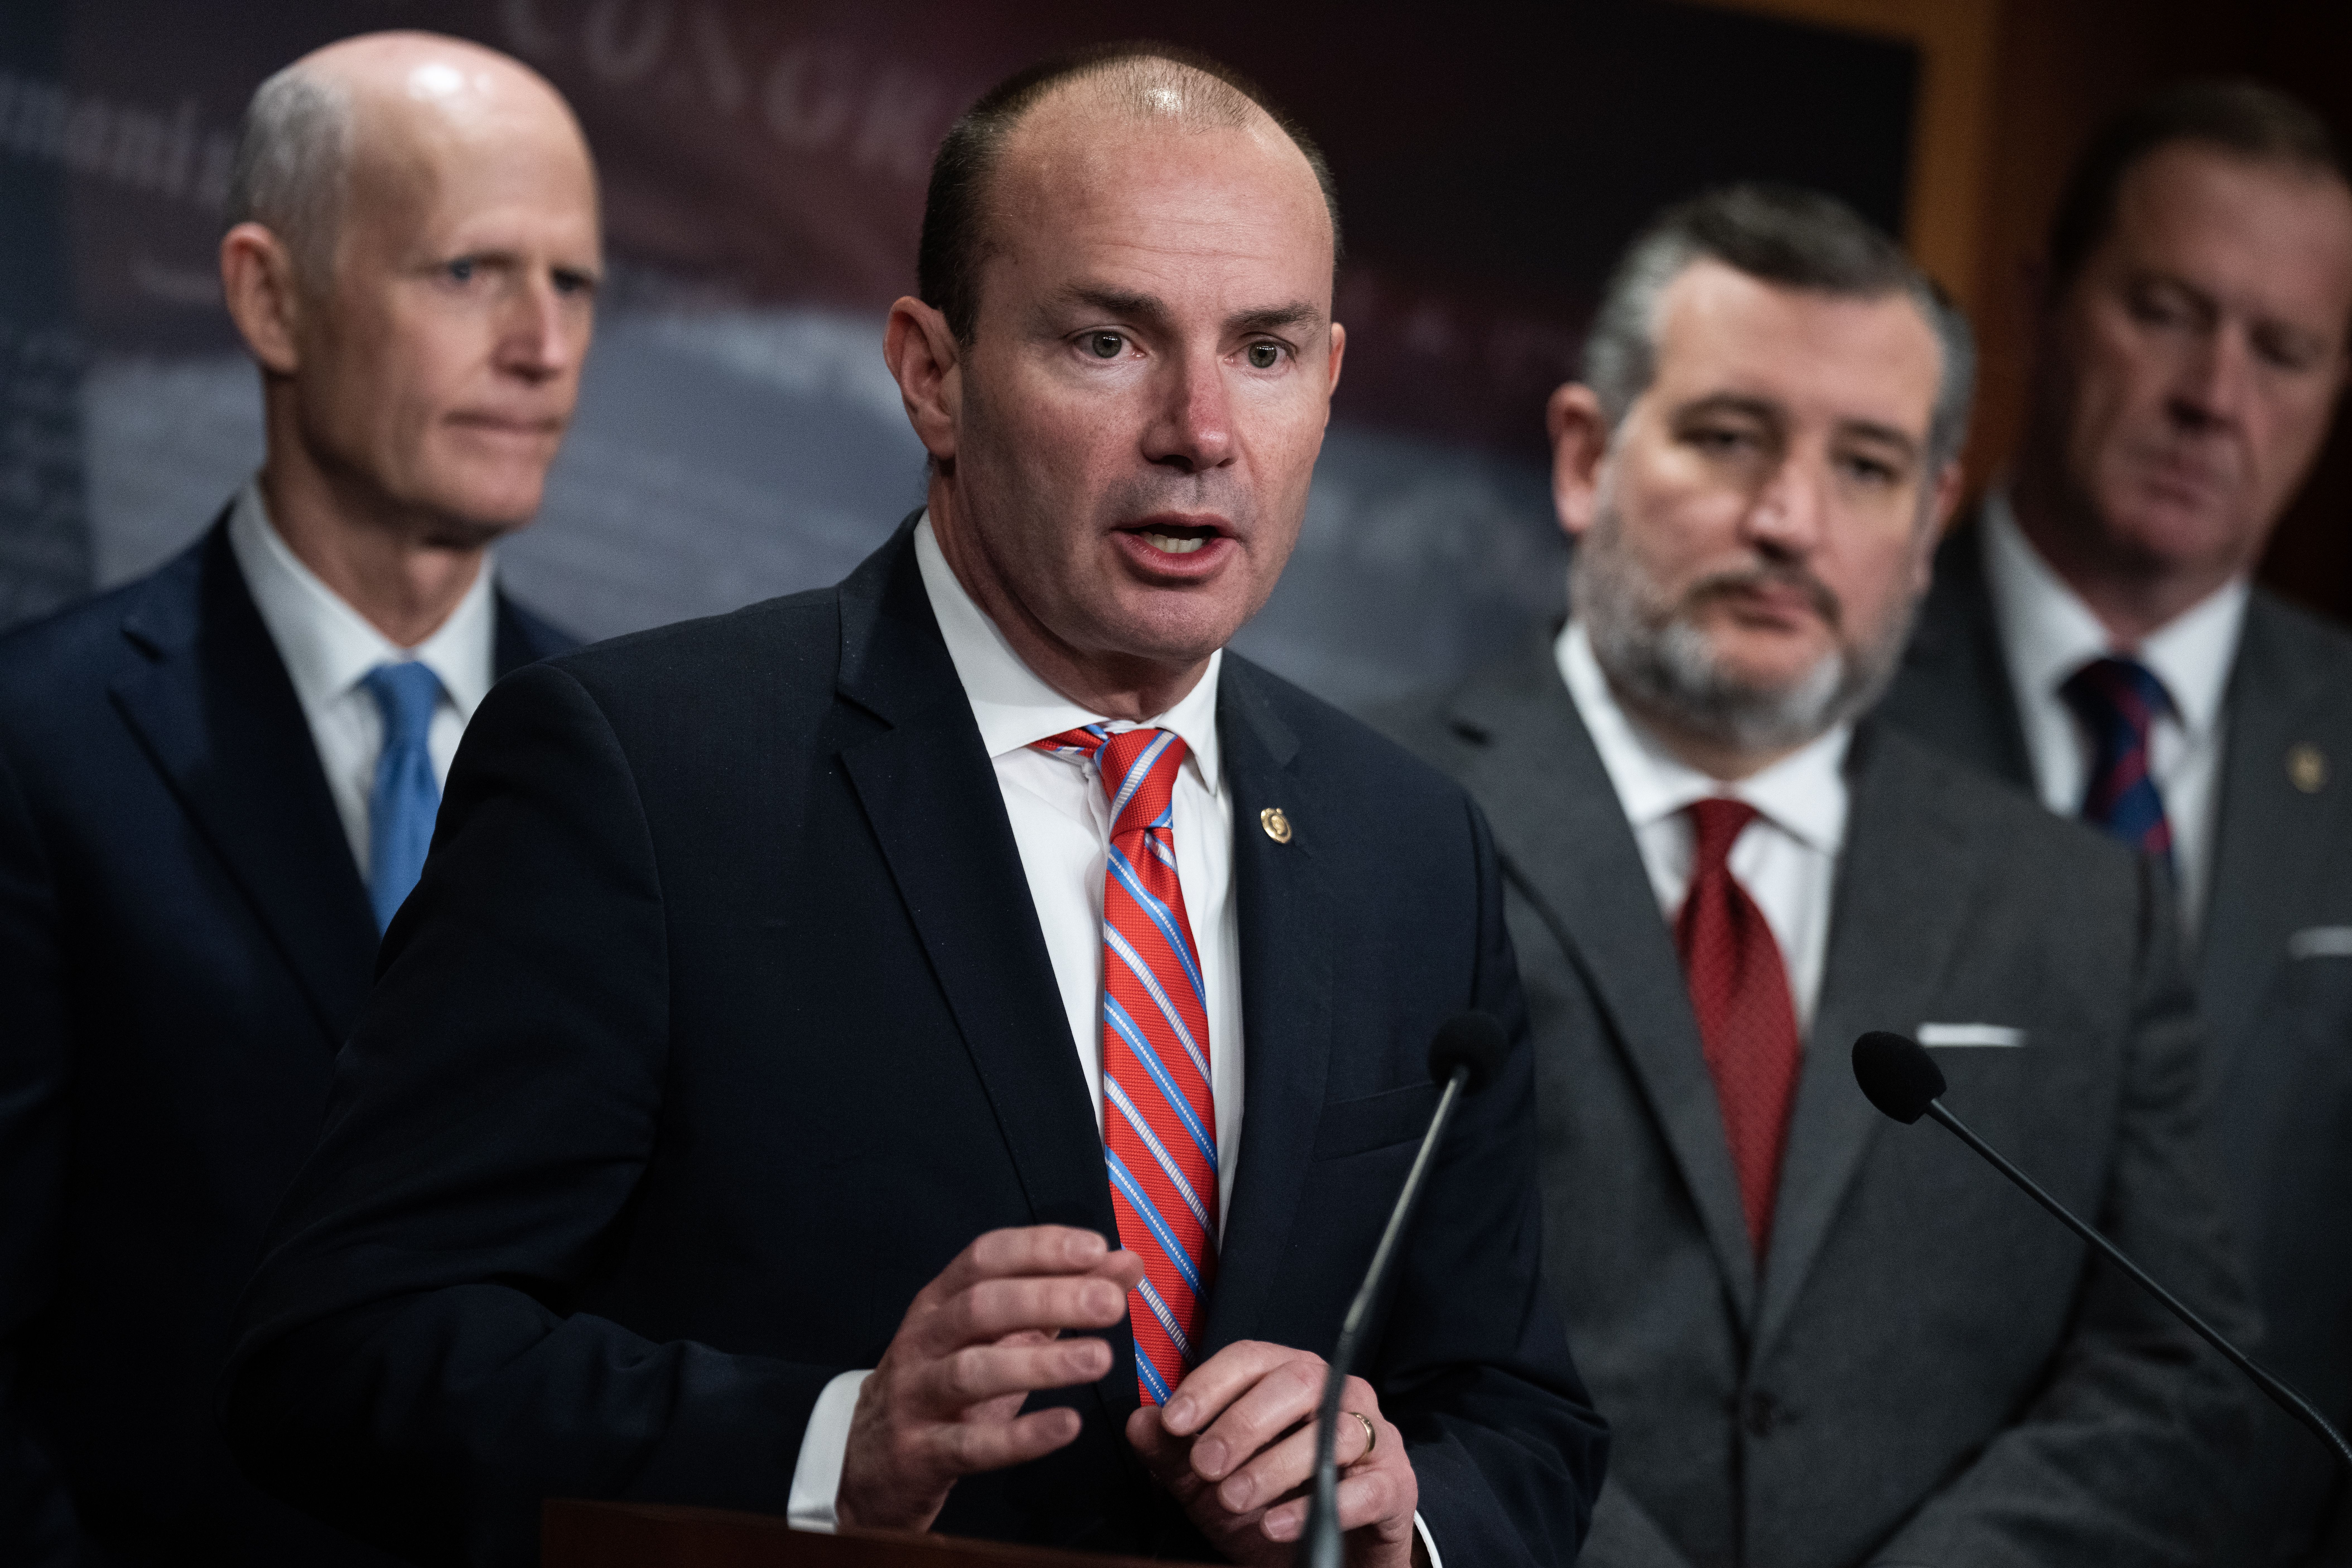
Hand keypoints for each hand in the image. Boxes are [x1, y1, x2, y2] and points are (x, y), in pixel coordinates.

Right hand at [836, 1225, 1145, 1529]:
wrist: (866, 1465)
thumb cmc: (947, 1387)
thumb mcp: (999, 1337)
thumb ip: (1060, 1297)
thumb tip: (1126, 1262)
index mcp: (939, 1303)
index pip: (985, 1257)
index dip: (1039, 1248)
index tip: (1097, 1247)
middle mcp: (923, 1340)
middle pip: (983, 1307)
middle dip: (1050, 1298)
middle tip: (1111, 1304)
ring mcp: (915, 1397)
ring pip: (973, 1371)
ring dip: (1040, 1364)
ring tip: (1100, 1359)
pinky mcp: (919, 1454)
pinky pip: (970, 1444)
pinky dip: (1020, 1437)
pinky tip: (1066, 1426)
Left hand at [1126, 1341, 1417, 1567]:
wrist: (1332, 1558)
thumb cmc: (1273, 1505)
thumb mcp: (1209, 1486)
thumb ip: (1174, 1454)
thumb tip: (1140, 1420)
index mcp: (1291, 1379)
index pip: (1251, 1358)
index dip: (1210, 1384)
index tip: (1175, 1421)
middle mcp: (1338, 1394)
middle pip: (1297, 1382)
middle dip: (1243, 1423)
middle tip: (1206, 1467)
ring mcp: (1374, 1437)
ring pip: (1333, 1430)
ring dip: (1275, 1465)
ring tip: (1234, 1498)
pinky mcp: (1395, 1485)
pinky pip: (1364, 1488)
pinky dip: (1315, 1506)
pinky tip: (1275, 1525)